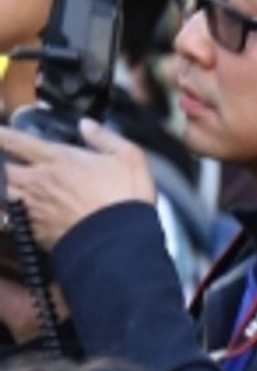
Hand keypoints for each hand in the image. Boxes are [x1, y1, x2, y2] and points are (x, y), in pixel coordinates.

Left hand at [0, 117, 154, 248]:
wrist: (122, 245)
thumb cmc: (126, 202)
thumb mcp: (129, 158)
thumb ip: (105, 138)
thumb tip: (87, 125)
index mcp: (58, 160)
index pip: (17, 140)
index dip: (2, 135)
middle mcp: (40, 182)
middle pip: (2, 168)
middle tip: (1, 161)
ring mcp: (36, 209)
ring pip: (3, 194)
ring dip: (2, 188)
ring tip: (5, 188)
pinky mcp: (39, 234)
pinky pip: (14, 221)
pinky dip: (10, 216)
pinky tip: (13, 215)